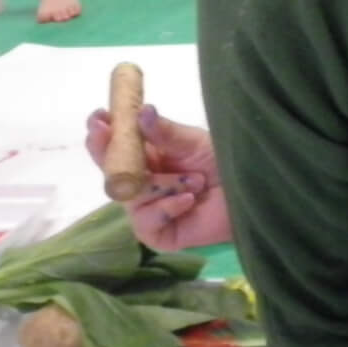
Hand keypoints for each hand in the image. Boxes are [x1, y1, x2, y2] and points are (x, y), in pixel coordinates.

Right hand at [84, 105, 230, 248]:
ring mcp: (147, 210)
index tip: (99, 118)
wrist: (248, 195)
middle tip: (106, 134)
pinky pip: (146, 222)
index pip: (115, 145)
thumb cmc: (223, 165)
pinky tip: (187, 200)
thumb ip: (165, 132)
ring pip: (131, 196)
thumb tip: (142, 112)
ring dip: (161, 184)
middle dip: (108, 153)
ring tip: (195, 180)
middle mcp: (142, 183)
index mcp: (146, 156)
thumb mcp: (194, 142)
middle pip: (111, 171)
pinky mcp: (158, 234)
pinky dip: (166, 208)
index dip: (103, 132)